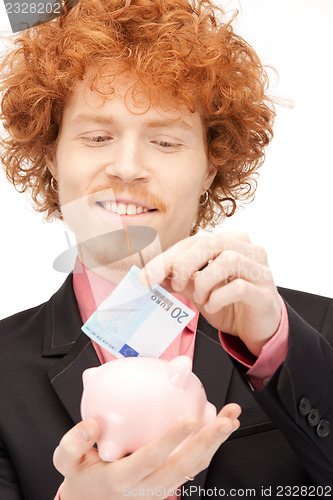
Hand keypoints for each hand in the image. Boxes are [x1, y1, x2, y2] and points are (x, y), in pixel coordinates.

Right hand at [53, 404, 240, 499]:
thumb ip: (72, 444)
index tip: (190, 419)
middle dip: (209, 442)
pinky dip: (210, 447)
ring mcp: (161, 488)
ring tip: (232, 418)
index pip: (152, 459)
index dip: (172, 440)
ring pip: (195, 468)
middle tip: (227, 420)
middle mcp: (147, 487)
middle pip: (185, 466)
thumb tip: (91, 425)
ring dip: (216, 443)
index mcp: (123, 479)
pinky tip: (219, 427)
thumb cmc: (83, 480)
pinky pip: (193, 467)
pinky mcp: (168, 483)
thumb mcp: (67, 463)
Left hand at [140, 231, 281, 356]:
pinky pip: (240, 287)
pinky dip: (219, 297)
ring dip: (204, 281)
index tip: (146, 276)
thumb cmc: (228, 303)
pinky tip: (212, 306)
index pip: (194, 240)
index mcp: (230, 241)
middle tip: (176, 286)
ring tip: (199, 298)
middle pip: (211, 242)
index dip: (167, 257)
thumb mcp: (198, 288)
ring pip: (229, 260)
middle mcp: (248, 250)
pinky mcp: (265, 293)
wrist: (256, 328)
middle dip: (184, 264)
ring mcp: (260, 270)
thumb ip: (177, 278)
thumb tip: (148, 274)